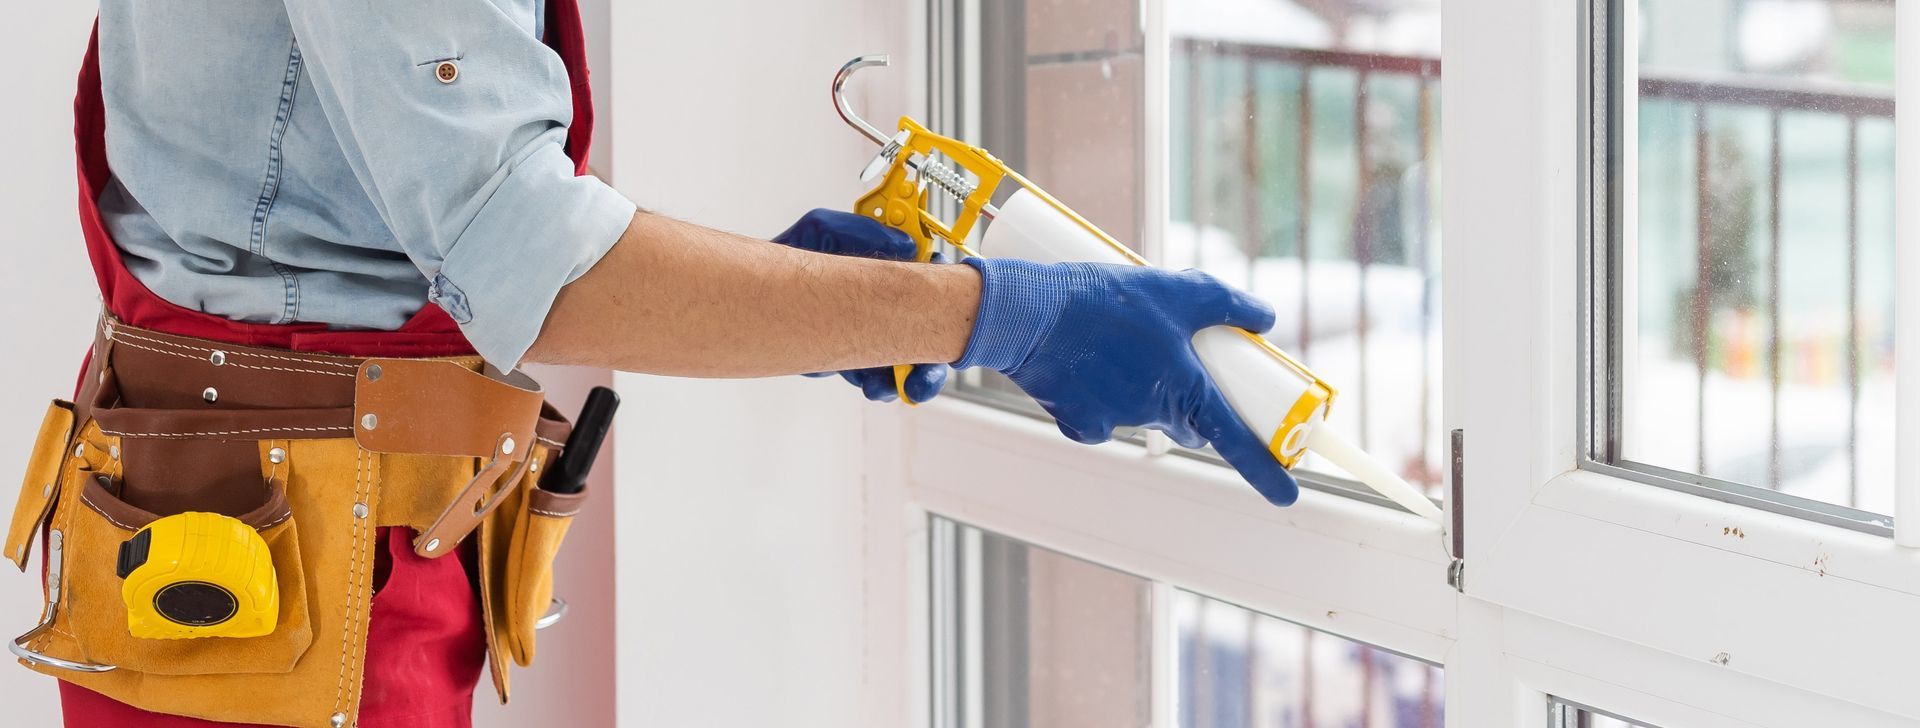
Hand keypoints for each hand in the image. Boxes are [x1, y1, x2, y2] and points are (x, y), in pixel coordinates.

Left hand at [772, 210, 952, 402]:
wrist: (759, 287)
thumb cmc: (794, 251)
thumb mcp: (823, 229)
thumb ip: (858, 230)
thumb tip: (903, 243)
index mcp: (891, 271)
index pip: (930, 285)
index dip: (947, 300)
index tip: (954, 316)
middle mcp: (887, 304)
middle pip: (926, 333)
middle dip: (933, 357)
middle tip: (929, 370)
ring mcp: (872, 333)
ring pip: (905, 362)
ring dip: (909, 378)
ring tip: (902, 385)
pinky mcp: (852, 356)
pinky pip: (875, 376)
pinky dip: (880, 385)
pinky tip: (876, 385)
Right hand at [952, 258, 1298, 505]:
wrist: (1031, 315)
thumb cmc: (1105, 300)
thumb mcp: (1176, 289)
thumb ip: (1226, 303)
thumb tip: (1266, 317)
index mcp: (1184, 388)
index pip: (1235, 439)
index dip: (1265, 470)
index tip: (1289, 494)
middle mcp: (1152, 413)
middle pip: (1185, 423)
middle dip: (1189, 406)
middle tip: (1177, 365)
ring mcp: (1114, 422)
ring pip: (1140, 412)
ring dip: (1138, 387)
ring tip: (1113, 341)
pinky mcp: (1078, 423)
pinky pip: (1098, 415)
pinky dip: (1095, 394)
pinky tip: (1080, 362)